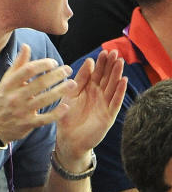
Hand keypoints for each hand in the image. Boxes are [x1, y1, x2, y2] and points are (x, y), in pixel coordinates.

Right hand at [0, 44, 76, 143]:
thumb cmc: (2, 100)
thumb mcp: (5, 82)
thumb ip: (17, 65)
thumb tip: (26, 46)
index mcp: (8, 85)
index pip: (27, 70)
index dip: (43, 64)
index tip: (53, 62)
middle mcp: (14, 97)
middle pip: (39, 83)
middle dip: (57, 75)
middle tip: (68, 69)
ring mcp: (21, 111)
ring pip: (45, 100)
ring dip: (61, 90)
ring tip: (72, 83)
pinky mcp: (28, 124)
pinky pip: (46, 118)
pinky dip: (57, 112)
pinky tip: (66, 105)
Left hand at [55, 48, 125, 167]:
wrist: (68, 139)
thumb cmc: (67, 117)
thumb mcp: (70, 95)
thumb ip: (78, 80)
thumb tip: (88, 61)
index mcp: (88, 89)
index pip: (96, 73)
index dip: (100, 63)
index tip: (104, 52)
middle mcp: (98, 95)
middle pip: (106, 78)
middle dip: (110, 65)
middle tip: (115, 52)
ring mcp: (104, 105)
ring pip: (112, 87)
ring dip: (117, 75)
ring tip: (120, 62)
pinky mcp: (108, 116)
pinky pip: (115, 102)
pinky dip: (119, 92)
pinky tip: (123, 81)